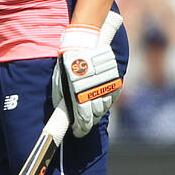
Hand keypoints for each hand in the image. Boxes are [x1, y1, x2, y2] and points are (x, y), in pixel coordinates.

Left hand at [50, 23, 122, 138]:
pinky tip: (101, 103)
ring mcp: (106, 86)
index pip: (83, 118)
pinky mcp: (114, 79)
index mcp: (78, 93)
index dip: (81, 128)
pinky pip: (112, 97)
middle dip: (89, 122)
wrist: (85, 42)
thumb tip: (62, 111)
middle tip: (84, 125)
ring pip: (104, 107)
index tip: (78, 132)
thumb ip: (60, 96)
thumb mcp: (59, 79)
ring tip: (92, 115)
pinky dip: (107, 102)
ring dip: (98, 113)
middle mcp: (94, 91)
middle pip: (95, 115)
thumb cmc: (69, 61)